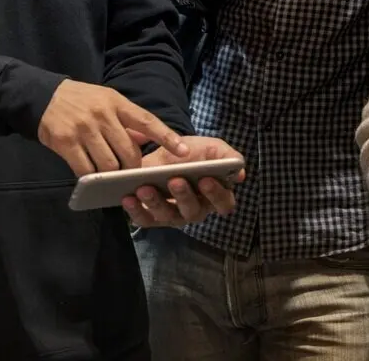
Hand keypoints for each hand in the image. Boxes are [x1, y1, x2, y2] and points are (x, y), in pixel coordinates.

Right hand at [38, 80, 189, 175]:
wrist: (43, 97)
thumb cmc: (81, 101)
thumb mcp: (107, 101)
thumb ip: (127, 120)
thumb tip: (146, 140)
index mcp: (117, 103)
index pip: (148, 121)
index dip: (167, 137)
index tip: (184, 152)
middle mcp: (103, 115)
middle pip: (128, 152)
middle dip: (132, 168)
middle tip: (131, 176)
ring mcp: (84, 129)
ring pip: (108, 165)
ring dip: (112, 176)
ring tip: (111, 178)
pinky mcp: (66, 142)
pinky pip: (86, 170)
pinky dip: (92, 178)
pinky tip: (92, 177)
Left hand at [121, 136, 244, 227]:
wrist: (164, 151)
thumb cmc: (192, 152)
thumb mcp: (211, 147)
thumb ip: (227, 156)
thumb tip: (240, 173)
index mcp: (215, 195)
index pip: (223, 202)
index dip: (216, 194)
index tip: (206, 179)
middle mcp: (196, 210)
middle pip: (193, 211)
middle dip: (184, 196)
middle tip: (175, 180)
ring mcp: (173, 215)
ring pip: (168, 216)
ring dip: (156, 203)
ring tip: (145, 187)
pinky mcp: (152, 217)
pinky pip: (145, 220)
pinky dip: (135, 210)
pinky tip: (128, 197)